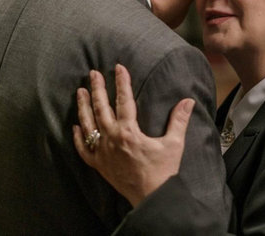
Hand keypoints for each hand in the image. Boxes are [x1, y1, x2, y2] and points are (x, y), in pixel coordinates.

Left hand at [73, 64, 194, 206]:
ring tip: (80, 91)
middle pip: (101, 108)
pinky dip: (78, 137)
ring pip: (88, 124)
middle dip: (97, 89)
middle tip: (93, 74)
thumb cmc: (163, 171)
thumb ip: (179, 120)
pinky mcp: (98, 165)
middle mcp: (111, 139)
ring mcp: (102, 152)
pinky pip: (83, 149)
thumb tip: (188, 101)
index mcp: (129, 131)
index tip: (119, 67)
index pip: (124, 100)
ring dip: (83, 106)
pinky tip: (76, 126)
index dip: (122, 82)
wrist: (151, 197)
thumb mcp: (174, 143)